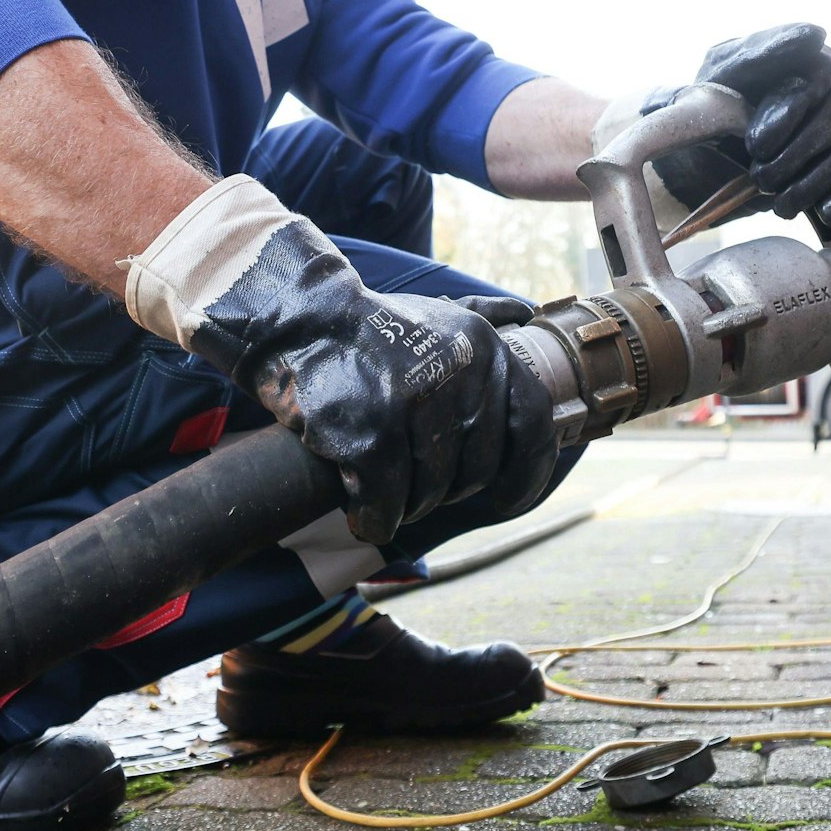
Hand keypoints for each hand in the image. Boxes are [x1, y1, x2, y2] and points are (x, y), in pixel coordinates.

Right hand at [124, 177, 556, 543]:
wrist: (297, 324)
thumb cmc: (370, 330)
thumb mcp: (440, 312)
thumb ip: (487, 315)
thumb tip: (528, 311)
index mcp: (484, 347)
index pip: (533, 422)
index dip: (527, 471)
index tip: (510, 498)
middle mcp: (459, 374)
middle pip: (478, 468)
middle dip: (448, 490)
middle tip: (418, 488)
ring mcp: (415, 405)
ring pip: (433, 491)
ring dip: (409, 506)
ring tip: (385, 494)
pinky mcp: (370, 436)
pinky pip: (387, 504)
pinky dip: (375, 519)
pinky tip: (363, 515)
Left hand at [607, 24, 830, 229]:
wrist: (712, 169)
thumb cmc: (714, 116)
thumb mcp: (719, 82)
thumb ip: (757, 55)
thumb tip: (816, 34)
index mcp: (804, 57)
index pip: (817, 70)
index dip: (789, 111)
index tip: (756, 145)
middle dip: (801, 150)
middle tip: (762, 180)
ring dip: (820, 176)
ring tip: (782, 204)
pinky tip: (827, 210)